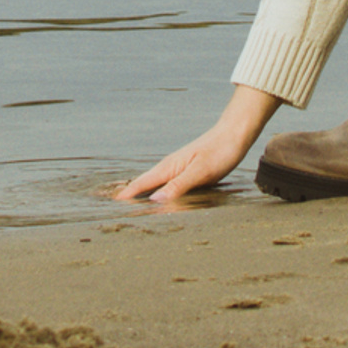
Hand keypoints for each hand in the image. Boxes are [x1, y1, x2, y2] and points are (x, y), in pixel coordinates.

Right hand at [112, 85, 282, 204]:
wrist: (234, 135)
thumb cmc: (219, 152)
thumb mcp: (200, 172)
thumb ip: (178, 186)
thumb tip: (155, 201)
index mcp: (168, 167)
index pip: (141, 183)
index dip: (127, 195)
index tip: (113, 206)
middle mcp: (169, 168)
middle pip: (144, 185)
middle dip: (130, 197)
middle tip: (116, 212)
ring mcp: (177, 169)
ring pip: (155, 185)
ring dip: (143, 196)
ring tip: (132, 209)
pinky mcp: (187, 172)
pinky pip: (167, 185)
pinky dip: (158, 194)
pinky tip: (160, 200)